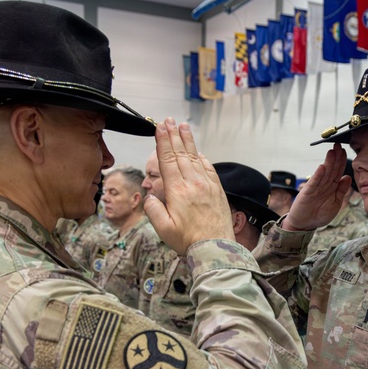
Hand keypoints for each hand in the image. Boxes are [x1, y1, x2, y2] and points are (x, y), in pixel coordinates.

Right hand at [143, 118, 234, 253]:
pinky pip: (208, 168)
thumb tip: (150, 195)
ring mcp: (207, 185)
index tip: (160, 128)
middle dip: (174, 135)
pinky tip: (198, 151)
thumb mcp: (163, 229)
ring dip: (187, 141)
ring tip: (183, 127)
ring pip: (194, 158)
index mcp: (177, 191)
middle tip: (169, 120)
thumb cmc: (189, 240)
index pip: (167, 160)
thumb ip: (153, 209)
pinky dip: (201, 157)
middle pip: (181, 154)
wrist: (216, 248)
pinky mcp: (217, 190)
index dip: (163, 142)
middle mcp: (193, 184)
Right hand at [281, 143, 350, 231]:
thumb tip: (348, 177)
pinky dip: (318, 175)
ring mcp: (315, 188)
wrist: (304, 225)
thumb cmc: (319, 215)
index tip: (344, 150)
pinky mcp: (307, 193)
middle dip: (335, 158)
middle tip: (338, 145)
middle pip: (331, 169)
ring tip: (332, 152)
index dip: (341, 162)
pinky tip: (322, 167)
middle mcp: (324, 185)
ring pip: (324, 173)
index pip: (338, 172)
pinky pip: (314, 183)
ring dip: (328, 163)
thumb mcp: (335, 204)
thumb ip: (341, 191)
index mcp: (332, 187)